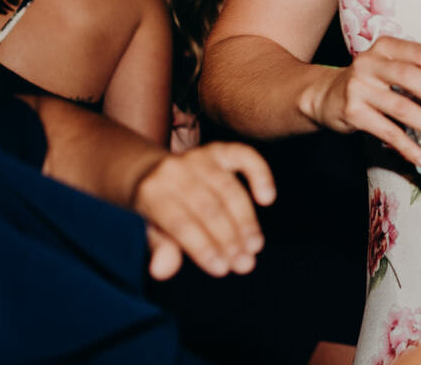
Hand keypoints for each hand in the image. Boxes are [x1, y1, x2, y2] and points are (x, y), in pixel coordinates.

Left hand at [134, 141, 274, 279]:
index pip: (180, 223)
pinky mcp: (220, 149)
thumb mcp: (154, 230)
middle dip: (228, 239)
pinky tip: (268, 198)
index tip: (222, 269)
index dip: (202, 247)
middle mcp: (175, 170)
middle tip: (245, 264)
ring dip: (246, 220)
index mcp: (152, 192)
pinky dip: (261, 175)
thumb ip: (161, 249)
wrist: (152, 171)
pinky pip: (246, 156)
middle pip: (207, 207)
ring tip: (255, 247)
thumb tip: (162, 271)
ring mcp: (199, 156)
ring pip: (228, 189)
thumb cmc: (159, 209)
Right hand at [304, 36, 420, 165]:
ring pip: (400, 106)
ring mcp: (359, 87)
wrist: (324, 95)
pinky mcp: (352, 112)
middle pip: (410, 76)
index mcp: (386, 47)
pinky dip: (406, 145)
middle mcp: (370, 63)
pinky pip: (385, 131)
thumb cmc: (369, 81)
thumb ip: (417, 72)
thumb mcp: (388, 66)